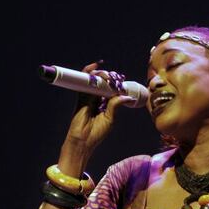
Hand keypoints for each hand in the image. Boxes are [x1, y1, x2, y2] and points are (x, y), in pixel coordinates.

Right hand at [57, 61, 134, 175]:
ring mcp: (88, 98)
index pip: (111, 90)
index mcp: (106, 105)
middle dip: (109, 77)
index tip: (121, 79)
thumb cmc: (97, 133)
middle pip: (102, 83)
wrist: (83, 140)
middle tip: (114, 77)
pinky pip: (83, 83)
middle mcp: (97, 100)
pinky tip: (94, 68)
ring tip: (107, 74)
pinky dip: (87, 73)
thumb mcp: (110, 118)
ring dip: (100, 74)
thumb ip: (115, 105)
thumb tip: (127, 96)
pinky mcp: (80, 97)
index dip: (115, 83)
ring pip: (94, 81)